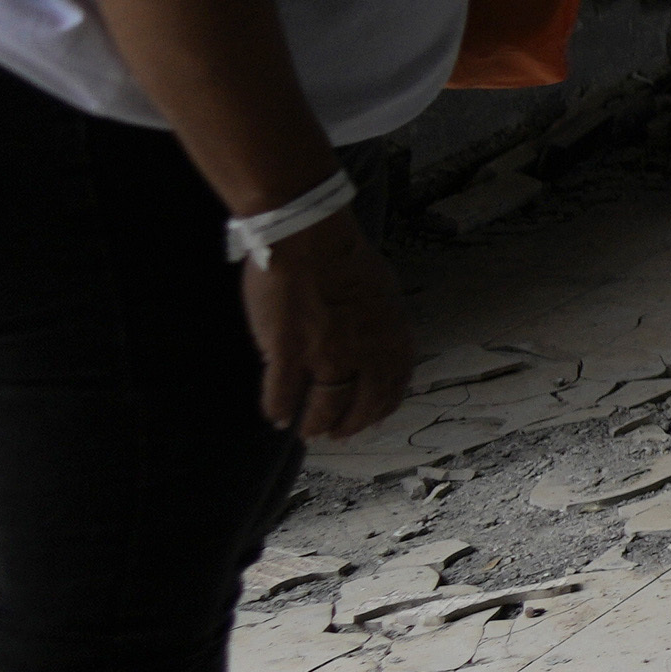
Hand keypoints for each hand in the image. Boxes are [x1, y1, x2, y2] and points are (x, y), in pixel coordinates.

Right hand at [242, 213, 416, 438]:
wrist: (308, 237)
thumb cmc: (344, 255)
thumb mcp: (383, 291)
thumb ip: (383, 324)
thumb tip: (380, 346)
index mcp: (391, 334)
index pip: (394, 384)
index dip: (381, 406)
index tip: (371, 418)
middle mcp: (364, 352)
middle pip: (360, 404)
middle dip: (349, 424)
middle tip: (337, 434)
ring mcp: (325, 356)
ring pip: (322, 406)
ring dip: (314, 424)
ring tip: (307, 432)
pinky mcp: (287, 353)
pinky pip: (282, 393)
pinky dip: (279, 409)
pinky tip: (276, 415)